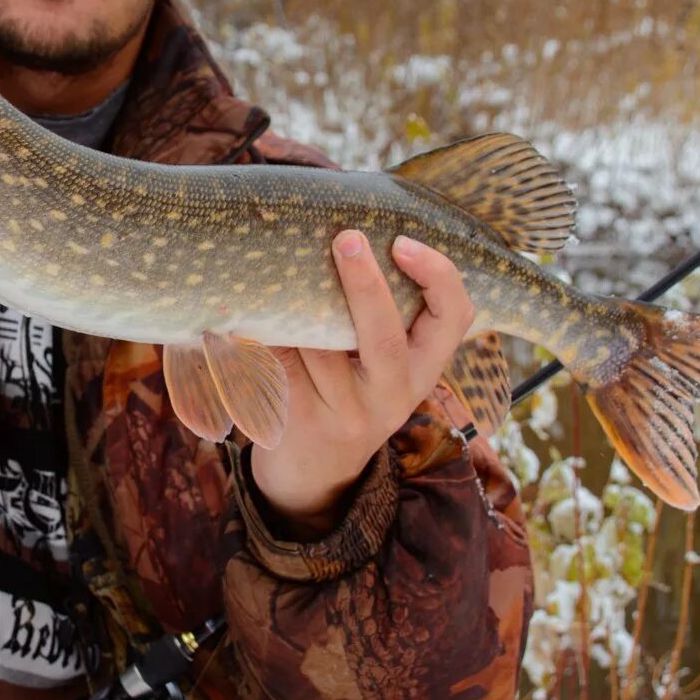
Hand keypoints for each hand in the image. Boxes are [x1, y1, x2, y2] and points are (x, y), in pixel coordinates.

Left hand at [252, 233, 473, 538]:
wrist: (316, 474)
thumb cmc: (348, 389)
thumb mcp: (381, 362)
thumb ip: (385, 312)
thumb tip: (346, 224)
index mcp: (424, 368)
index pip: (455, 315)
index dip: (437, 276)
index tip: (402, 241)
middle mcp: (394, 395)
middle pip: (384, 338)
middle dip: (365, 285)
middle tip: (346, 237)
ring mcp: (348, 414)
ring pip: (319, 347)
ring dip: (296, 306)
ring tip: (274, 268)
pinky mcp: (303, 424)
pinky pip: (281, 366)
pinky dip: (263, 334)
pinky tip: (244, 313)